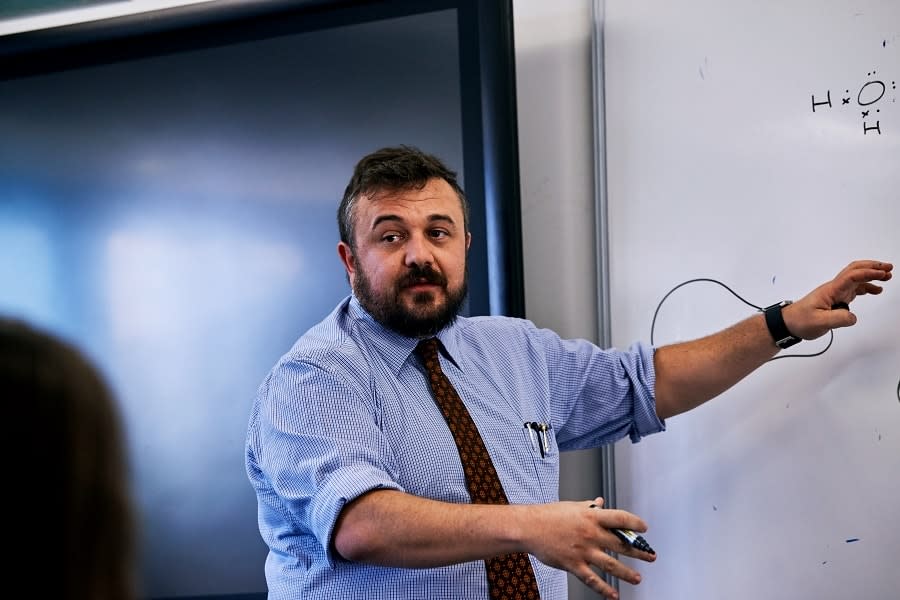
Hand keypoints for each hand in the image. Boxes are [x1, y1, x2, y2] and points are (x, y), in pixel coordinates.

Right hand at [524, 497, 655, 599]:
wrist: (529, 527)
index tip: (644, 529)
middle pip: (621, 544)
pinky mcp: (574, 564)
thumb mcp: (573, 506)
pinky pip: (592, 580)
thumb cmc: (549, 515)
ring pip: (611, 565)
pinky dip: (604, 589)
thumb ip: (589, 506)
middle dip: (639, 552)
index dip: (635, 523)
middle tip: (650, 556)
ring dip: (627, 573)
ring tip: (637, 578)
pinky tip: (613, 594)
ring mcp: (583, 551)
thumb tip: (600, 503)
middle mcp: (591, 534)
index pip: (620, 519)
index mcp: (591, 517)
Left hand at [783, 259, 892, 340]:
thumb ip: (838, 319)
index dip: (868, 273)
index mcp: (831, 290)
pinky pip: (854, 289)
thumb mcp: (819, 322)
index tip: (882, 273)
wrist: (788, 323)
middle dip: (872, 267)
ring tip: (887, 276)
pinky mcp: (836, 299)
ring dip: (871, 275)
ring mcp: (835, 293)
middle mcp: (834, 288)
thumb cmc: (800, 320)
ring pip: (856, 278)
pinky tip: (875, 290)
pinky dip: (866, 287)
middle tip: (889, 268)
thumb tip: (853, 316)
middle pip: (854, 270)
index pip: (851, 276)